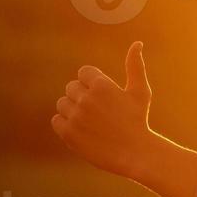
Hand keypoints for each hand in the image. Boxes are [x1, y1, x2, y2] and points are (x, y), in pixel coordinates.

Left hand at [52, 40, 155, 179]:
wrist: (135, 153)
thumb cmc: (139, 120)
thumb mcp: (140, 92)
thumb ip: (135, 66)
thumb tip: (137, 43)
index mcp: (102, 85)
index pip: (83, 73)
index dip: (94, 84)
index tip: (105, 98)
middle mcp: (86, 99)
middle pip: (71, 88)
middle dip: (83, 97)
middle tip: (100, 113)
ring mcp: (75, 116)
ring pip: (63, 103)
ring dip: (74, 110)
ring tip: (92, 122)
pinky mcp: (68, 132)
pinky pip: (57, 120)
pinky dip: (67, 124)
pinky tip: (84, 130)